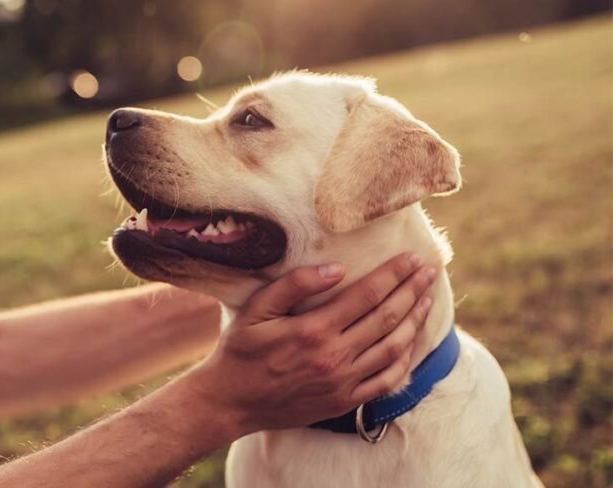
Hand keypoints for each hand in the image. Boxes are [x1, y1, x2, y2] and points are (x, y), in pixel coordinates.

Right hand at [184, 253, 436, 437]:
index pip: (367, 295)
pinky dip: (405, 360)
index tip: (412, 258)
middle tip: (429, 272)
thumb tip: (336, 268)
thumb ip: (294, 285)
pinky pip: (386, 380)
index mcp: (313, 330)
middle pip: (387, 318)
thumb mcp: (256, 310)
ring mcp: (343, 382)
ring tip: (427, 300)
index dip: (393, 275)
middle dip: (412, 291)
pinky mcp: (345, 401)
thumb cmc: (240, 351)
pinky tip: (412, 342)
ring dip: (415, 321)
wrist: (231, 402)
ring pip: (393, 348)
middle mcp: (334, 357)